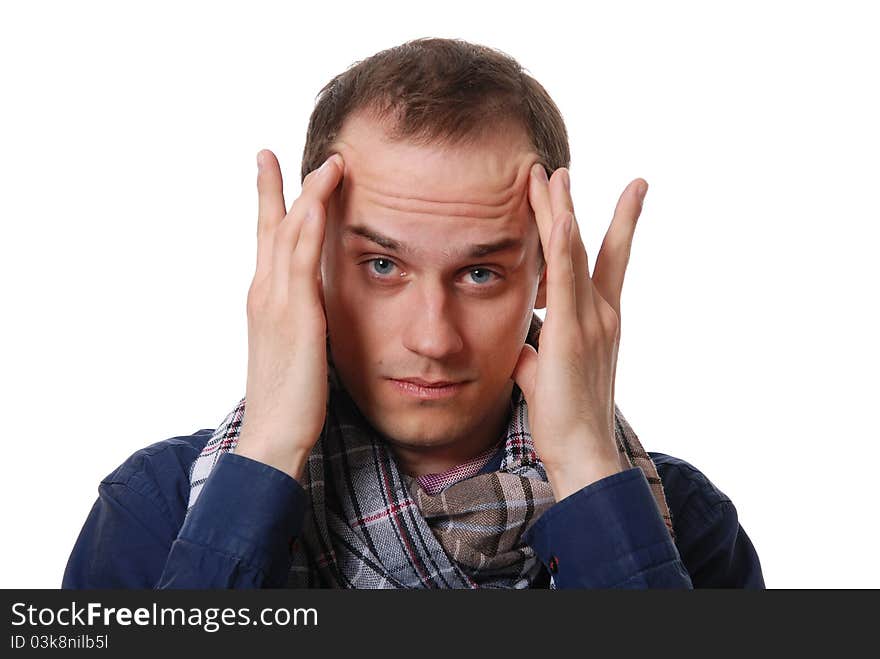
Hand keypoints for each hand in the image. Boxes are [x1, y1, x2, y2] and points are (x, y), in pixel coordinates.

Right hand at [235, 149, 343, 480]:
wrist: (274, 434)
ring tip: (327, 164)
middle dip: (273, 187)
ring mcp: (276, 302)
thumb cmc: (290, 398)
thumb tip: (318, 310)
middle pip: (271, 227)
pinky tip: (321, 203)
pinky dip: (310, 228)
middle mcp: (265, 294)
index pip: (268, 242)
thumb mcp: (299, 349)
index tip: (270, 175)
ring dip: (308, 196)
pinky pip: (302, 262)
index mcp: (266, 301)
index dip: (269, 205)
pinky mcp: (296, 316)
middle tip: (269, 152)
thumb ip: (305, 321)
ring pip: (289, 235)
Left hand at [511, 165, 647, 500]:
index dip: (614, 224)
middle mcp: (602, 314)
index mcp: (599, 321)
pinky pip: (566, 281)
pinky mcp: (571, 334)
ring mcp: (591, 322)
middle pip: (586, 246)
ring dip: (560, 210)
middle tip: (561, 168)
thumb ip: (536, 352)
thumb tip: (523, 345)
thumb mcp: (546, 375)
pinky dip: (561, 247)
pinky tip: (560, 217)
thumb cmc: (565, 418)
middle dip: (571, 204)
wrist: (583, 453)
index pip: (607, 261)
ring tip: (550, 173)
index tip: (628, 191)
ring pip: (574, 253)